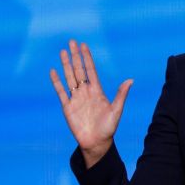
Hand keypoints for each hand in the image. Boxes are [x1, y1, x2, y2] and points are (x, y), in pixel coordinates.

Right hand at [50, 39, 132, 167]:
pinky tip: (53, 71)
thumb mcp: (117, 110)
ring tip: (63, 52)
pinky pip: (61, 92)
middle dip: (76, 56)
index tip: (84, 45)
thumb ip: (121, 94)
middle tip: (72, 41)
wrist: (97, 142)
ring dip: (66, 65)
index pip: (91, 70)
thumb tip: (130, 80)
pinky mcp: (67, 107)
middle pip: (79, 70)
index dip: (87, 58)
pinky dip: (56, 82)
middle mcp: (85, 92)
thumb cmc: (109, 127)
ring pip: (69, 77)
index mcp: (97, 91)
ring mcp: (76, 98)